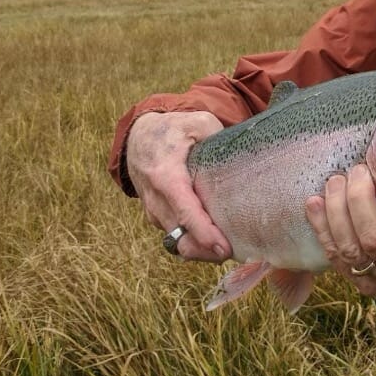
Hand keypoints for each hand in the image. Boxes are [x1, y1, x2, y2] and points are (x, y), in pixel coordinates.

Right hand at [125, 110, 229, 260]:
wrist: (137, 138)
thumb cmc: (171, 130)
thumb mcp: (196, 122)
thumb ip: (217, 136)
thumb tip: (239, 151)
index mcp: (166, 176)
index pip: (185, 212)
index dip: (204, 234)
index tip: (223, 248)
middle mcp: (156, 199)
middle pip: (181, 236)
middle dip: (206, 251)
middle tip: (234, 253)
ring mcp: (153, 211)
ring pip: (177, 242)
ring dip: (200, 251)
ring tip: (227, 251)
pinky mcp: (156, 217)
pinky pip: (174, 237)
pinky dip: (192, 244)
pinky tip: (213, 243)